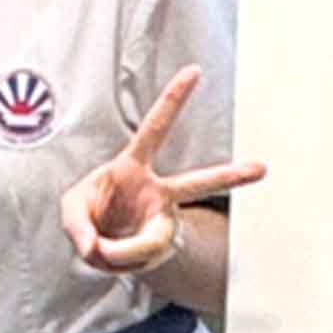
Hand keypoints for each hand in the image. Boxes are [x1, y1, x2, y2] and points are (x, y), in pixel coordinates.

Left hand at [62, 65, 262, 276]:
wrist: (98, 242)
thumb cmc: (90, 212)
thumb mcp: (70, 209)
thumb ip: (76, 224)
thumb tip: (96, 249)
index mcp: (133, 167)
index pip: (155, 129)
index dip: (173, 100)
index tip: (196, 71)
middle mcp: (158, 193)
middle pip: (197, 184)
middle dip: (229, 177)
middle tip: (263, 168)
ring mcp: (160, 223)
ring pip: (159, 240)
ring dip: (128, 252)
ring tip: (101, 250)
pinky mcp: (156, 250)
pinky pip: (130, 261)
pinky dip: (110, 261)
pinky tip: (104, 255)